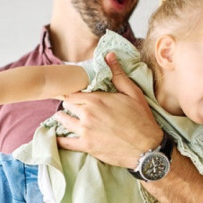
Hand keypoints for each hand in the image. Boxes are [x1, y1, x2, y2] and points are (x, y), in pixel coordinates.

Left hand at [55, 52, 161, 166]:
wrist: (146, 147)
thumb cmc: (141, 119)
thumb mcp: (133, 93)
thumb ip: (118, 74)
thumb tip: (109, 55)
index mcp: (97, 99)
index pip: (74, 92)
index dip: (72, 92)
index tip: (71, 93)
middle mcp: (88, 113)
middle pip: (68, 105)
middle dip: (69, 104)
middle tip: (69, 105)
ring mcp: (85, 130)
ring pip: (64, 121)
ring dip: (62, 118)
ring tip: (61, 117)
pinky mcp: (86, 146)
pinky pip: (66, 143)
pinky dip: (59, 140)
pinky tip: (55, 138)